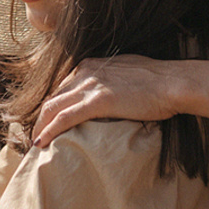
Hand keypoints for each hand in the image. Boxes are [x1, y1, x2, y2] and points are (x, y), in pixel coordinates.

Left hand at [30, 55, 178, 147]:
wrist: (173, 83)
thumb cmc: (157, 81)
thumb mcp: (126, 74)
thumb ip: (111, 82)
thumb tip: (110, 97)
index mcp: (91, 65)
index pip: (63, 87)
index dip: (53, 106)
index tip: (48, 122)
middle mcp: (85, 72)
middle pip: (53, 97)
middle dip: (41, 117)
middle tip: (36, 135)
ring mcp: (90, 85)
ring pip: (53, 107)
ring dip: (41, 126)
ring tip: (35, 143)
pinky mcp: (97, 101)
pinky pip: (64, 117)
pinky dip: (50, 130)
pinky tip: (42, 142)